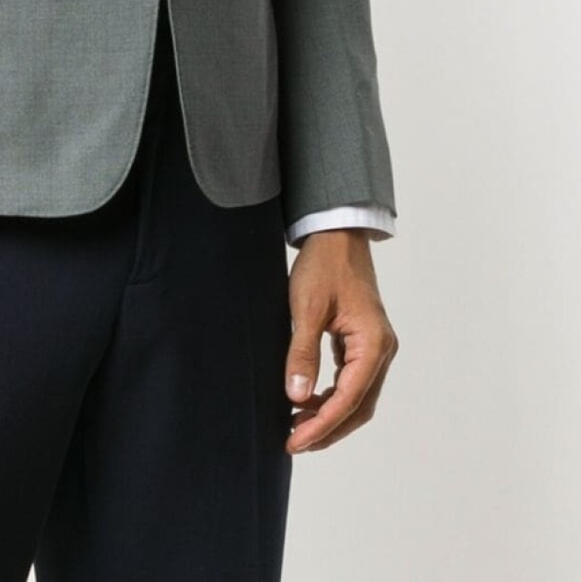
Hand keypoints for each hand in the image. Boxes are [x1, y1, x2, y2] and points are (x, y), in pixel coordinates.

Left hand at [283, 228, 397, 453]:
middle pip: (359, 406)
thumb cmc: (323, 265)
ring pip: (356, 396)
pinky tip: (307, 400)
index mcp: (373, 343)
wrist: (336, 234)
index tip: (295, 441)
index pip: (349, 398)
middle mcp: (381, 349)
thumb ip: (302, 353)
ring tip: (296, 426)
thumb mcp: (305, 308)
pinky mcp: (363, 341)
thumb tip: (297, 397)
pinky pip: (351, 379)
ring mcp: (375, 346)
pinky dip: (331, 395)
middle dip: (327, 428)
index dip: (322, 425)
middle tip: (294, 442)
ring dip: (329, 414)